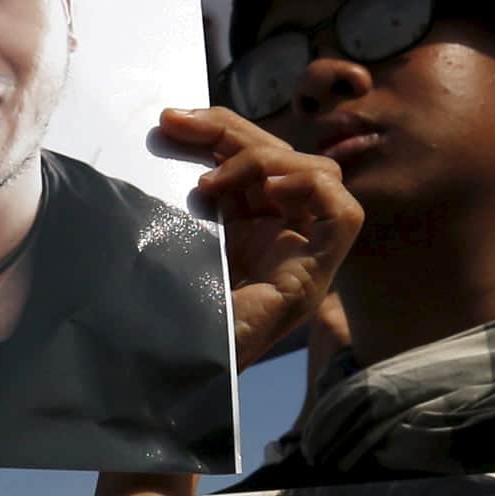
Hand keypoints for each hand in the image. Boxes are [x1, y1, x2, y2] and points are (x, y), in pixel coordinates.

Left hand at [158, 107, 361, 371]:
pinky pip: (342, 216)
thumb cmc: (152, 314)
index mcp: (240, 228)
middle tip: (180, 127)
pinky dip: (315, 190)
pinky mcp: (311, 281)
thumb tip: (168, 125)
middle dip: (233, 134)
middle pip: (281, 159)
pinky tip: (271, 190)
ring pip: (318, 176)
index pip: (250, 158)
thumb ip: (173, 189)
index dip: (220, 129)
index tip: (172, 120)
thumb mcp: (162, 232)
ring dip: (270, 160)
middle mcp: (274, 239)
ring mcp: (296, 259)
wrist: (157, 375)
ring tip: (215, 183)